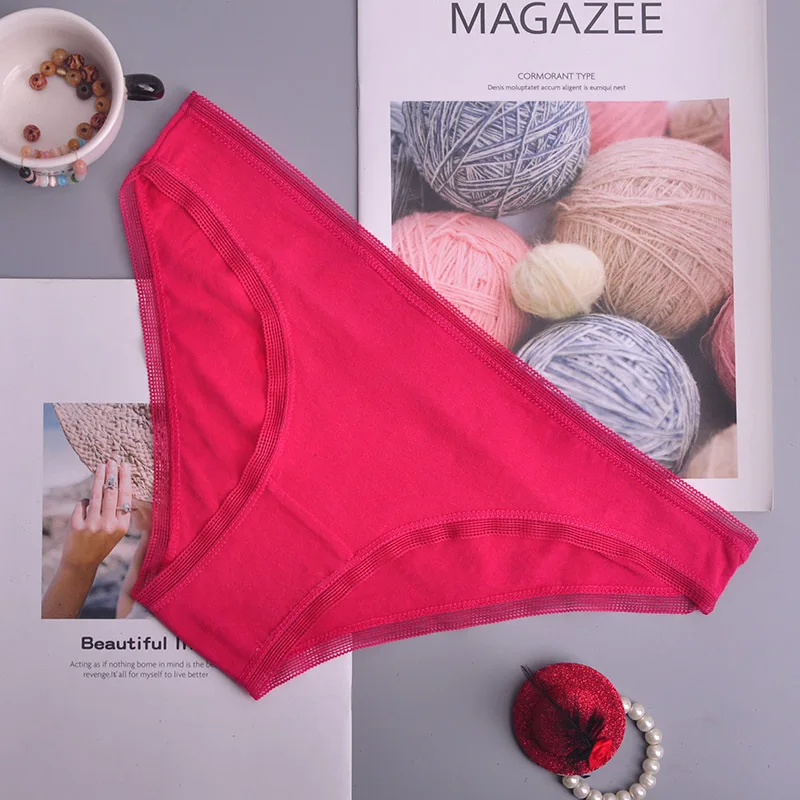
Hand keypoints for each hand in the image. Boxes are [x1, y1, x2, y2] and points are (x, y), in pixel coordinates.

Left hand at [61, 458, 132, 573]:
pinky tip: (85, 508)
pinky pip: (82, 504)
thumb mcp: (116, 531)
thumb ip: (118, 512)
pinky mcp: (77, 526)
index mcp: (122, 526)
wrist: (81, 563)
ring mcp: (93, 525)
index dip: (124, 479)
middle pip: (111, 492)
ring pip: (96, 494)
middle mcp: (109, 524)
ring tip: (101, 467)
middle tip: (112, 460)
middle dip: (112, 473)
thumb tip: (118, 485)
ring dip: (98, 478)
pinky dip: (83, 503)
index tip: (124, 466)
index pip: (125, 496)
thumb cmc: (101, 544)